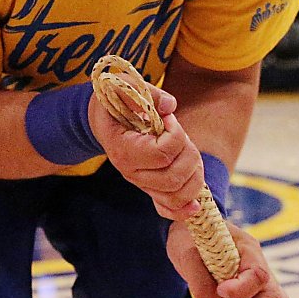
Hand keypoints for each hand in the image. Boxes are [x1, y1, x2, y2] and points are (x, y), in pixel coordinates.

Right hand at [88, 81, 204, 219]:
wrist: (103, 119)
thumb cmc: (115, 101)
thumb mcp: (126, 87)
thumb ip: (150, 93)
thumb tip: (170, 107)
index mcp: (124, 150)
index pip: (162, 154)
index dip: (176, 136)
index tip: (169, 119)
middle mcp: (130, 172)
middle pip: (173, 178)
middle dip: (190, 156)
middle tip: (183, 137)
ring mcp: (140, 183)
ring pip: (176, 195)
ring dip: (194, 176)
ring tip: (189, 153)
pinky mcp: (148, 188)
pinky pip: (167, 208)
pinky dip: (183, 209)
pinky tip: (196, 206)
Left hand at [167, 219, 287, 297]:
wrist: (193, 236)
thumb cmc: (191, 241)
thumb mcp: (187, 255)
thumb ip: (198, 281)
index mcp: (247, 248)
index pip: (257, 274)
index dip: (241, 290)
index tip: (220, 292)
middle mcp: (260, 263)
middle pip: (273, 294)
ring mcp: (261, 279)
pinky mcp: (257, 292)